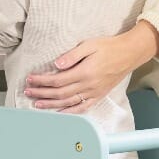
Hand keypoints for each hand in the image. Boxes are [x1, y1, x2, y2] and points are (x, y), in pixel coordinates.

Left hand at [25, 23, 158, 112]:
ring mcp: (94, 93)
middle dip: (42, 93)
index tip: (31, 79)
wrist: (129, 54)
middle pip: (60, 93)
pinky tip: (60, 113)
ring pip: (68, 102)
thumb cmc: (109, 47)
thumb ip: (72, 56)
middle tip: (28, 92)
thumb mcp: (90, 45)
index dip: (42, 81)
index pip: (57, 80)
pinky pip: (82, 107)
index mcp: (85, 72)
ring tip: (37, 104)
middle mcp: (88, 85)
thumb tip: (56, 65)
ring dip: (51, 104)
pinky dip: (70, 112)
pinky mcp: (98, 96)